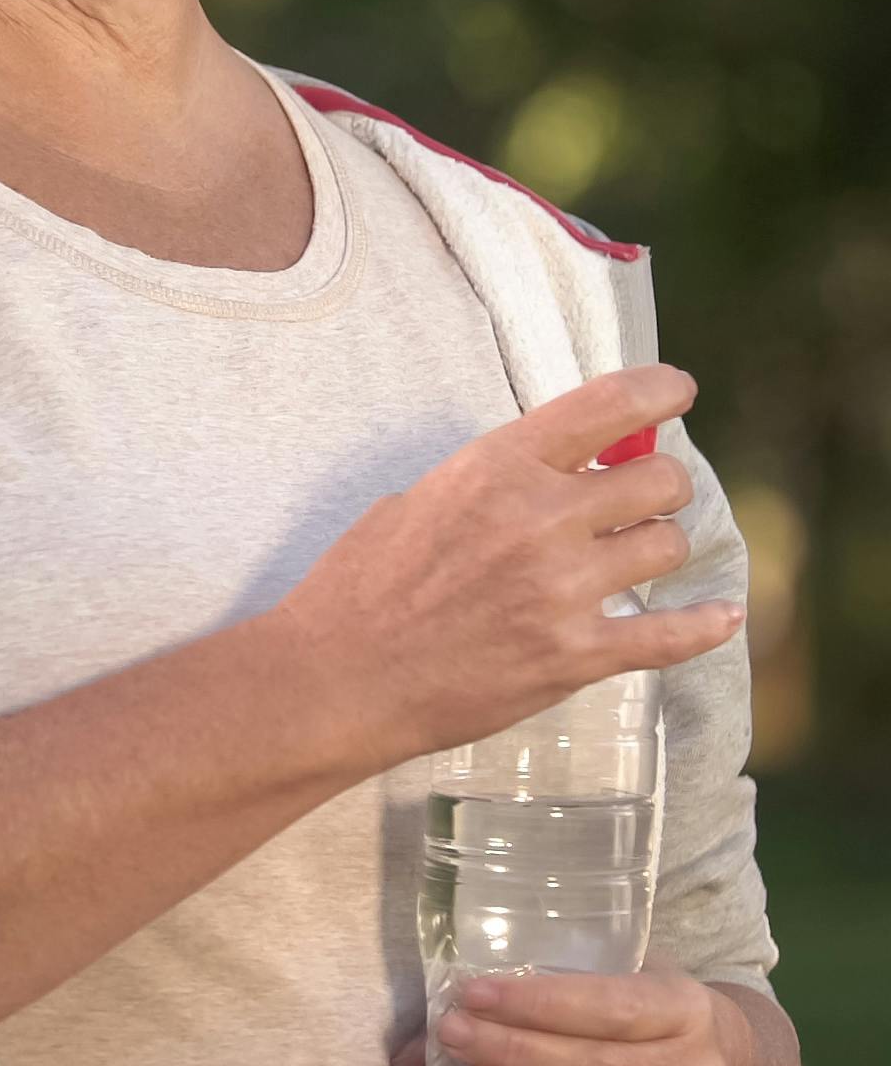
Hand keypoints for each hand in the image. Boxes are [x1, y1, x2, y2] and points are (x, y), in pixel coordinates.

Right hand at [273, 365, 746, 776]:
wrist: (341, 674)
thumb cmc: (364, 582)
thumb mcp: (421, 497)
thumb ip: (495, 480)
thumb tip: (552, 471)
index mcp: (498, 466)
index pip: (606, 406)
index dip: (659, 390)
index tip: (678, 391)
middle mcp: (540, 518)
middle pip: (657, 479)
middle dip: (660, 485)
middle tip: (642, 499)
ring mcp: (562, 590)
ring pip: (668, 546)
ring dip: (660, 545)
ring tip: (638, 555)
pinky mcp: (573, 656)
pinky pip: (668, 636)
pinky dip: (705, 626)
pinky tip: (725, 616)